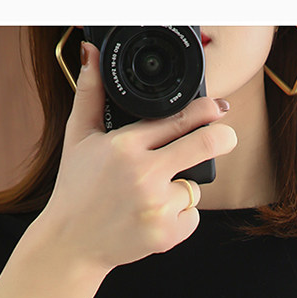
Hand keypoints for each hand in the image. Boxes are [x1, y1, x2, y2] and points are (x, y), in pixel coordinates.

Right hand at [38, 41, 236, 272]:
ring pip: (195, 186)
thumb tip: (91, 53)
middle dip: (223, 137)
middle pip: (206, 145)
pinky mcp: (167, 234)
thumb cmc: (76, 188)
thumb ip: (90, 93)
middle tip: (226, 136)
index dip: (206, 110)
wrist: (71, 244)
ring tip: (150, 193)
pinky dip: (179, 216)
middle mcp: (143, 174)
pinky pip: (192, 216)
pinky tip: (152, 215)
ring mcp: (157, 206)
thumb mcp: (78, 137)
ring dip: (183, 187)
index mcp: (125, 146)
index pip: (179, 119)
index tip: (219, 108)